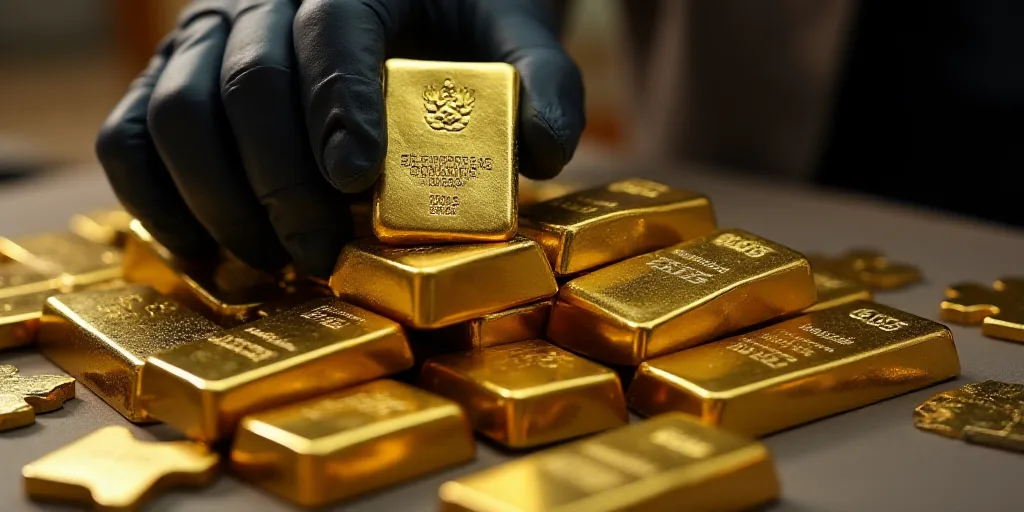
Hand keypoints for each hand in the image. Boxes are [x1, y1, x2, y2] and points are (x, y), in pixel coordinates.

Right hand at [96, 0, 585, 277]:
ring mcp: (205, 42)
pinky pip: (131, 140)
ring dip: (215, 206)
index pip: (331, 30)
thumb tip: (543, 152)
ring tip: (271, 273)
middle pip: (246, 82)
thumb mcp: (516, 43)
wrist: (408, 8)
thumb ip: (544, 87)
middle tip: (320, 257)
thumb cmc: (457, 33)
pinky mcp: (169, 85)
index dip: (336, 105)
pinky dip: (157, 207)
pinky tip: (213, 264)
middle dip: (280, 183)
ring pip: (172, 116)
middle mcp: (261, 1)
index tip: (356, 182)